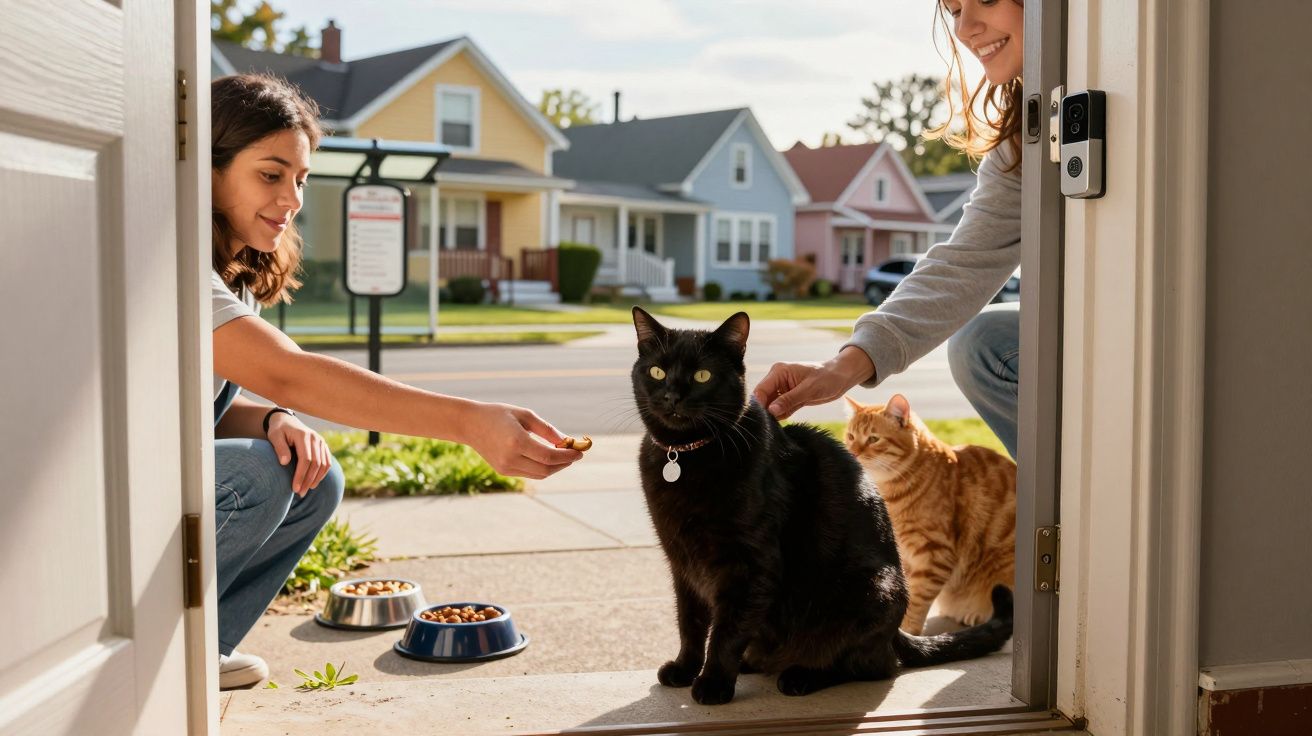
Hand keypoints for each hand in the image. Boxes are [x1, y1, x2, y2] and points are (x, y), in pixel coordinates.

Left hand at [265, 412, 332, 496]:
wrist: (286, 421)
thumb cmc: (278, 430)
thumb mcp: (274, 436)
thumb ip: (280, 448)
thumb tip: (285, 462)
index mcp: (303, 435)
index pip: (306, 459)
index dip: (301, 475)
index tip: (294, 488)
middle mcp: (315, 438)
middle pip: (316, 463)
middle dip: (308, 480)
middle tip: (300, 493)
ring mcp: (321, 442)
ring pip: (324, 464)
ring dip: (316, 479)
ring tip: (306, 490)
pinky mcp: (324, 446)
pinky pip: (327, 462)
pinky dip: (322, 474)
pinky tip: (313, 482)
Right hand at [456, 402, 582, 479]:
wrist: (470, 424)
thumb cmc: (499, 414)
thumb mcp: (525, 416)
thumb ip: (547, 430)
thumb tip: (567, 442)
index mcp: (516, 442)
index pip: (549, 457)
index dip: (568, 456)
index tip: (580, 452)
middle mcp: (510, 458)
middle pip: (546, 470)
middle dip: (564, 463)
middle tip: (574, 454)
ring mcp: (506, 467)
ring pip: (539, 474)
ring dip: (554, 467)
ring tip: (562, 455)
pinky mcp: (503, 471)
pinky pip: (529, 473)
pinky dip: (542, 468)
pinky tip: (547, 457)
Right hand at [752, 346, 875, 419]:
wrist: (841, 378)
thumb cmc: (827, 378)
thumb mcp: (809, 389)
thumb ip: (789, 400)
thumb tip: (771, 410)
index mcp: (779, 372)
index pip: (761, 390)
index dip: (759, 405)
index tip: (761, 420)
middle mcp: (778, 380)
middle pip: (763, 399)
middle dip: (765, 412)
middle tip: (768, 426)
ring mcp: (783, 389)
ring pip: (771, 405)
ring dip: (773, 415)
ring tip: (776, 426)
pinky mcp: (790, 398)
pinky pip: (780, 409)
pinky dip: (781, 416)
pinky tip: (783, 422)